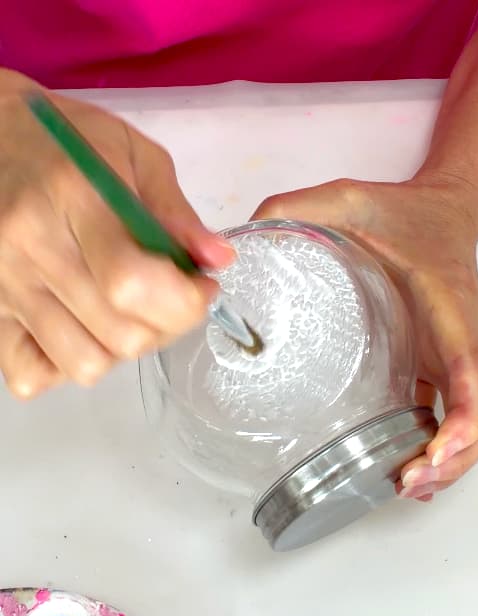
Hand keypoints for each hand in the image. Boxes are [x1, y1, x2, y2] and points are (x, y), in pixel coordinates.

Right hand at [0, 72, 233, 398]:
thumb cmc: (62, 140)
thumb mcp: (131, 153)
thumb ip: (176, 212)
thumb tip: (218, 259)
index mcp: (73, 197)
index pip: (132, 283)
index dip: (183, 301)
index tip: (201, 287)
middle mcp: (32, 245)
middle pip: (118, 333)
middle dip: (167, 325)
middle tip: (172, 297)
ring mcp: (6, 283)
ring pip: (83, 363)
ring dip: (122, 349)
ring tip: (127, 313)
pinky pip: (30, 374)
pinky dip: (64, 367)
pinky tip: (82, 330)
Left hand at [252, 176, 477, 499]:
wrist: (445, 209)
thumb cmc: (405, 211)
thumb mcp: (348, 198)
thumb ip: (297, 210)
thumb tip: (235, 246)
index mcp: (450, 303)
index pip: (472, 366)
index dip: (463, 415)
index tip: (435, 449)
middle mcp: (469, 336)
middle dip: (461, 455)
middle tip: (410, 481)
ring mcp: (464, 355)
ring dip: (457, 461)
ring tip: (408, 485)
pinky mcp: (448, 366)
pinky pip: (459, 416)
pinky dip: (444, 450)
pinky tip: (411, 473)